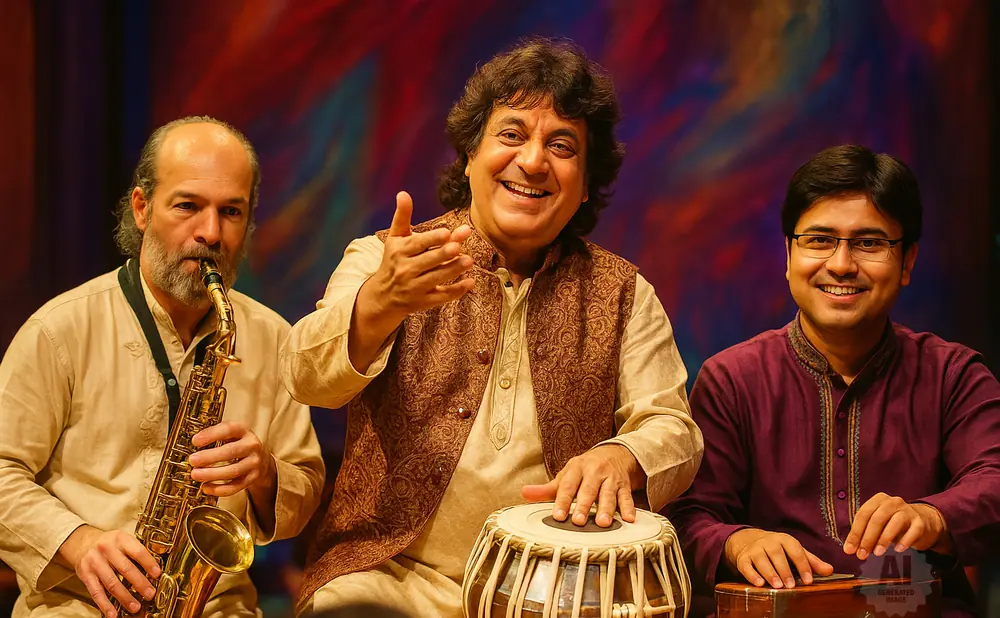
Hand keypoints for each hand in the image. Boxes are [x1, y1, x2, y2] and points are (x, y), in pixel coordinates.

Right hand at [58, 525, 159, 617]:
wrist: (82, 542)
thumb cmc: (109, 543)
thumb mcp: (123, 539)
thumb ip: (136, 551)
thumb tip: (154, 570)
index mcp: (120, 539)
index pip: (137, 551)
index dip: (148, 563)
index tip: (157, 574)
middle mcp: (106, 549)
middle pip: (125, 568)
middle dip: (139, 583)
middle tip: (150, 594)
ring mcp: (95, 563)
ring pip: (112, 583)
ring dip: (125, 597)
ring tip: (135, 607)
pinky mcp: (85, 575)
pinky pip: (96, 592)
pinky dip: (105, 604)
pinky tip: (113, 613)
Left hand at [190, 421, 273, 496]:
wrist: (260, 458)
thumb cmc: (238, 443)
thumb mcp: (230, 433)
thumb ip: (215, 434)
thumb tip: (194, 443)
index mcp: (243, 430)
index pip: (229, 429)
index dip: (212, 434)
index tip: (195, 441)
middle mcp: (251, 445)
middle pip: (231, 451)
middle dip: (210, 457)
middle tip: (193, 460)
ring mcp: (254, 462)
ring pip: (233, 470)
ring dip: (213, 474)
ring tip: (196, 474)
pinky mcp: (253, 478)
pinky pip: (236, 486)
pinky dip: (220, 489)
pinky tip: (206, 487)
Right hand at [349, 191, 474, 371]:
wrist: (383, 296)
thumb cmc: (393, 260)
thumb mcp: (395, 239)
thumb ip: (402, 217)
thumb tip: (403, 193)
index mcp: (399, 252)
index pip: (417, 244)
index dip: (431, 239)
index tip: (446, 233)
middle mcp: (405, 270)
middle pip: (427, 261)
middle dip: (443, 254)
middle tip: (458, 247)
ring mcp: (415, 287)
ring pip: (436, 278)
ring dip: (453, 270)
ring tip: (469, 260)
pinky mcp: (424, 302)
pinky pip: (442, 296)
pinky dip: (456, 291)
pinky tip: (470, 282)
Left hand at [521, 444, 641, 527]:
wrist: (614, 453)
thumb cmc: (585, 469)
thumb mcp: (566, 475)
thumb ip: (546, 489)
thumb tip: (524, 493)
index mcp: (576, 468)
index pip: (568, 486)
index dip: (562, 501)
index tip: (558, 516)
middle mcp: (594, 472)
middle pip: (588, 490)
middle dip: (584, 506)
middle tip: (580, 522)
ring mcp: (611, 478)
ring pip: (608, 494)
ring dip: (607, 508)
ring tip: (603, 523)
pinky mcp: (625, 485)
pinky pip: (627, 497)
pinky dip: (629, 508)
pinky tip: (629, 518)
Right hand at [723, 528, 833, 587]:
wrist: (748, 540)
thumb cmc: (777, 549)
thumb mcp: (794, 551)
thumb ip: (811, 561)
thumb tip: (830, 570)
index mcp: (784, 539)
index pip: (795, 550)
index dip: (802, 565)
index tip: (808, 580)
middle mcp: (768, 542)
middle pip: (776, 554)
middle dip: (784, 570)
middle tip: (791, 585)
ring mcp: (754, 549)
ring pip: (761, 559)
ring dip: (769, 573)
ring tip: (777, 585)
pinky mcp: (743, 558)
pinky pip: (746, 565)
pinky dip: (751, 574)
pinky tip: (758, 583)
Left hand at [843, 493, 950, 558]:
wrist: (920, 521)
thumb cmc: (891, 523)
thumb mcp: (876, 524)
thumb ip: (863, 533)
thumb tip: (850, 549)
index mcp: (877, 500)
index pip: (863, 514)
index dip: (855, 533)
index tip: (849, 549)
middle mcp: (892, 502)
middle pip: (877, 519)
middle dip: (867, 538)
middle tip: (862, 555)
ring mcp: (908, 511)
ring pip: (894, 523)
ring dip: (884, 539)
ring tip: (877, 553)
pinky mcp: (920, 522)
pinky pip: (913, 531)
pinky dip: (904, 541)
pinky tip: (898, 549)